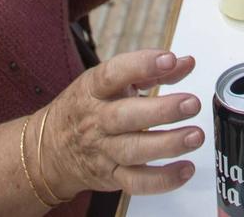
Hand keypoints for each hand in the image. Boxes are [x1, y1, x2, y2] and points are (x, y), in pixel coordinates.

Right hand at [38, 49, 202, 199]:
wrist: (48, 150)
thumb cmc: (86, 108)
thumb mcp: (109, 82)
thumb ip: (149, 71)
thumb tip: (185, 63)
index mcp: (93, 89)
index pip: (113, 73)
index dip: (142, 65)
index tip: (169, 60)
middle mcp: (96, 120)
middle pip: (125, 116)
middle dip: (161, 110)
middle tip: (191, 103)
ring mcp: (102, 150)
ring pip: (133, 150)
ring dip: (167, 144)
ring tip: (194, 136)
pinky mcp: (111, 176)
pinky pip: (136, 182)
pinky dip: (162, 179)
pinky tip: (185, 169)